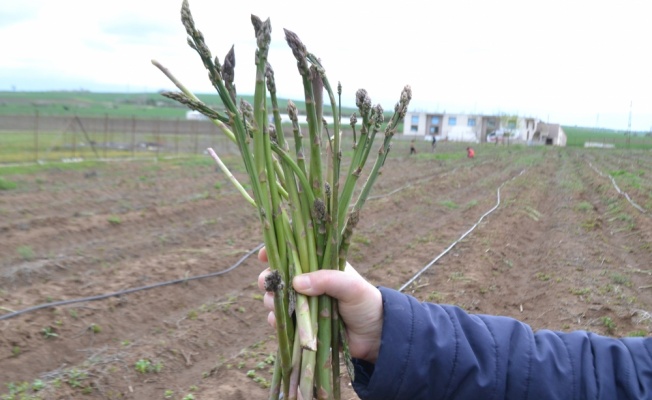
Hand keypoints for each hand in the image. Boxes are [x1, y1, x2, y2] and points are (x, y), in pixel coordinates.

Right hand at [257, 247, 382, 362]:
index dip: (275, 251)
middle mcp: (308, 282)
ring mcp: (303, 303)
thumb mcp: (351, 286)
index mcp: (318, 266)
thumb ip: (326, 280)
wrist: (374, 336)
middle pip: (277, 275)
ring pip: (275, 298)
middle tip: (270, 285)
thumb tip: (296, 282)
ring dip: (272, 301)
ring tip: (281, 306)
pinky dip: (278, 322)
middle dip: (269, 279)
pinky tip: (285, 323)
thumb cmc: (366, 303)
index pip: (292, 252)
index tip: (263, 256)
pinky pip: (280, 321)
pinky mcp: (301, 324)